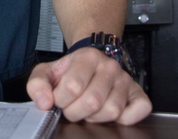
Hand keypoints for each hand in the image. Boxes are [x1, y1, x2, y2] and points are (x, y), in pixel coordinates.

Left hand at [26, 47, 151, 124]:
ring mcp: (126, 81)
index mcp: (87, 57)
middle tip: (72, 108)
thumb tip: (44, 103)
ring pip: (112, 110)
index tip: (59, 100)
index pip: (72, 86)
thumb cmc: (70, 71)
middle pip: (93, 101)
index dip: (61, 100)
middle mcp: (110, 67)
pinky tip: (107, 112)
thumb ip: (37, 84)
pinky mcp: (139, 95)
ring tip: (88, 109)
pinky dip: (123, 119)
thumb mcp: (47, 72)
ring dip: (95, 117)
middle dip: (76, 112)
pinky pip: (137, 112)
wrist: (91, 63)